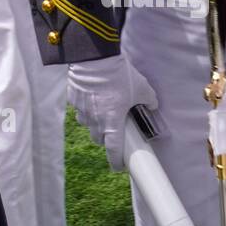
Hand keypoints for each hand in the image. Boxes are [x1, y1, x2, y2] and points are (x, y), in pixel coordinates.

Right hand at [66, 55, 159, 171]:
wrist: (94, 58)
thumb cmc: (119, 75)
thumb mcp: (142, 87)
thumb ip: (149, 100)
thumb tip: (152, 105)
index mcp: (113, 123)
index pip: (114, 150)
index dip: (117, 161)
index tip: (119, 167)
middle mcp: (95, 121)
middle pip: (98, 138)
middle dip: (106, 137)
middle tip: (113, 128)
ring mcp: (82, 110)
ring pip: (87, 124)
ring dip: (94, 123)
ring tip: (101, 111)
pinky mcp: (73, 98)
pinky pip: (79, 109)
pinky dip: (85, 107)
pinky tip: (91, 97)